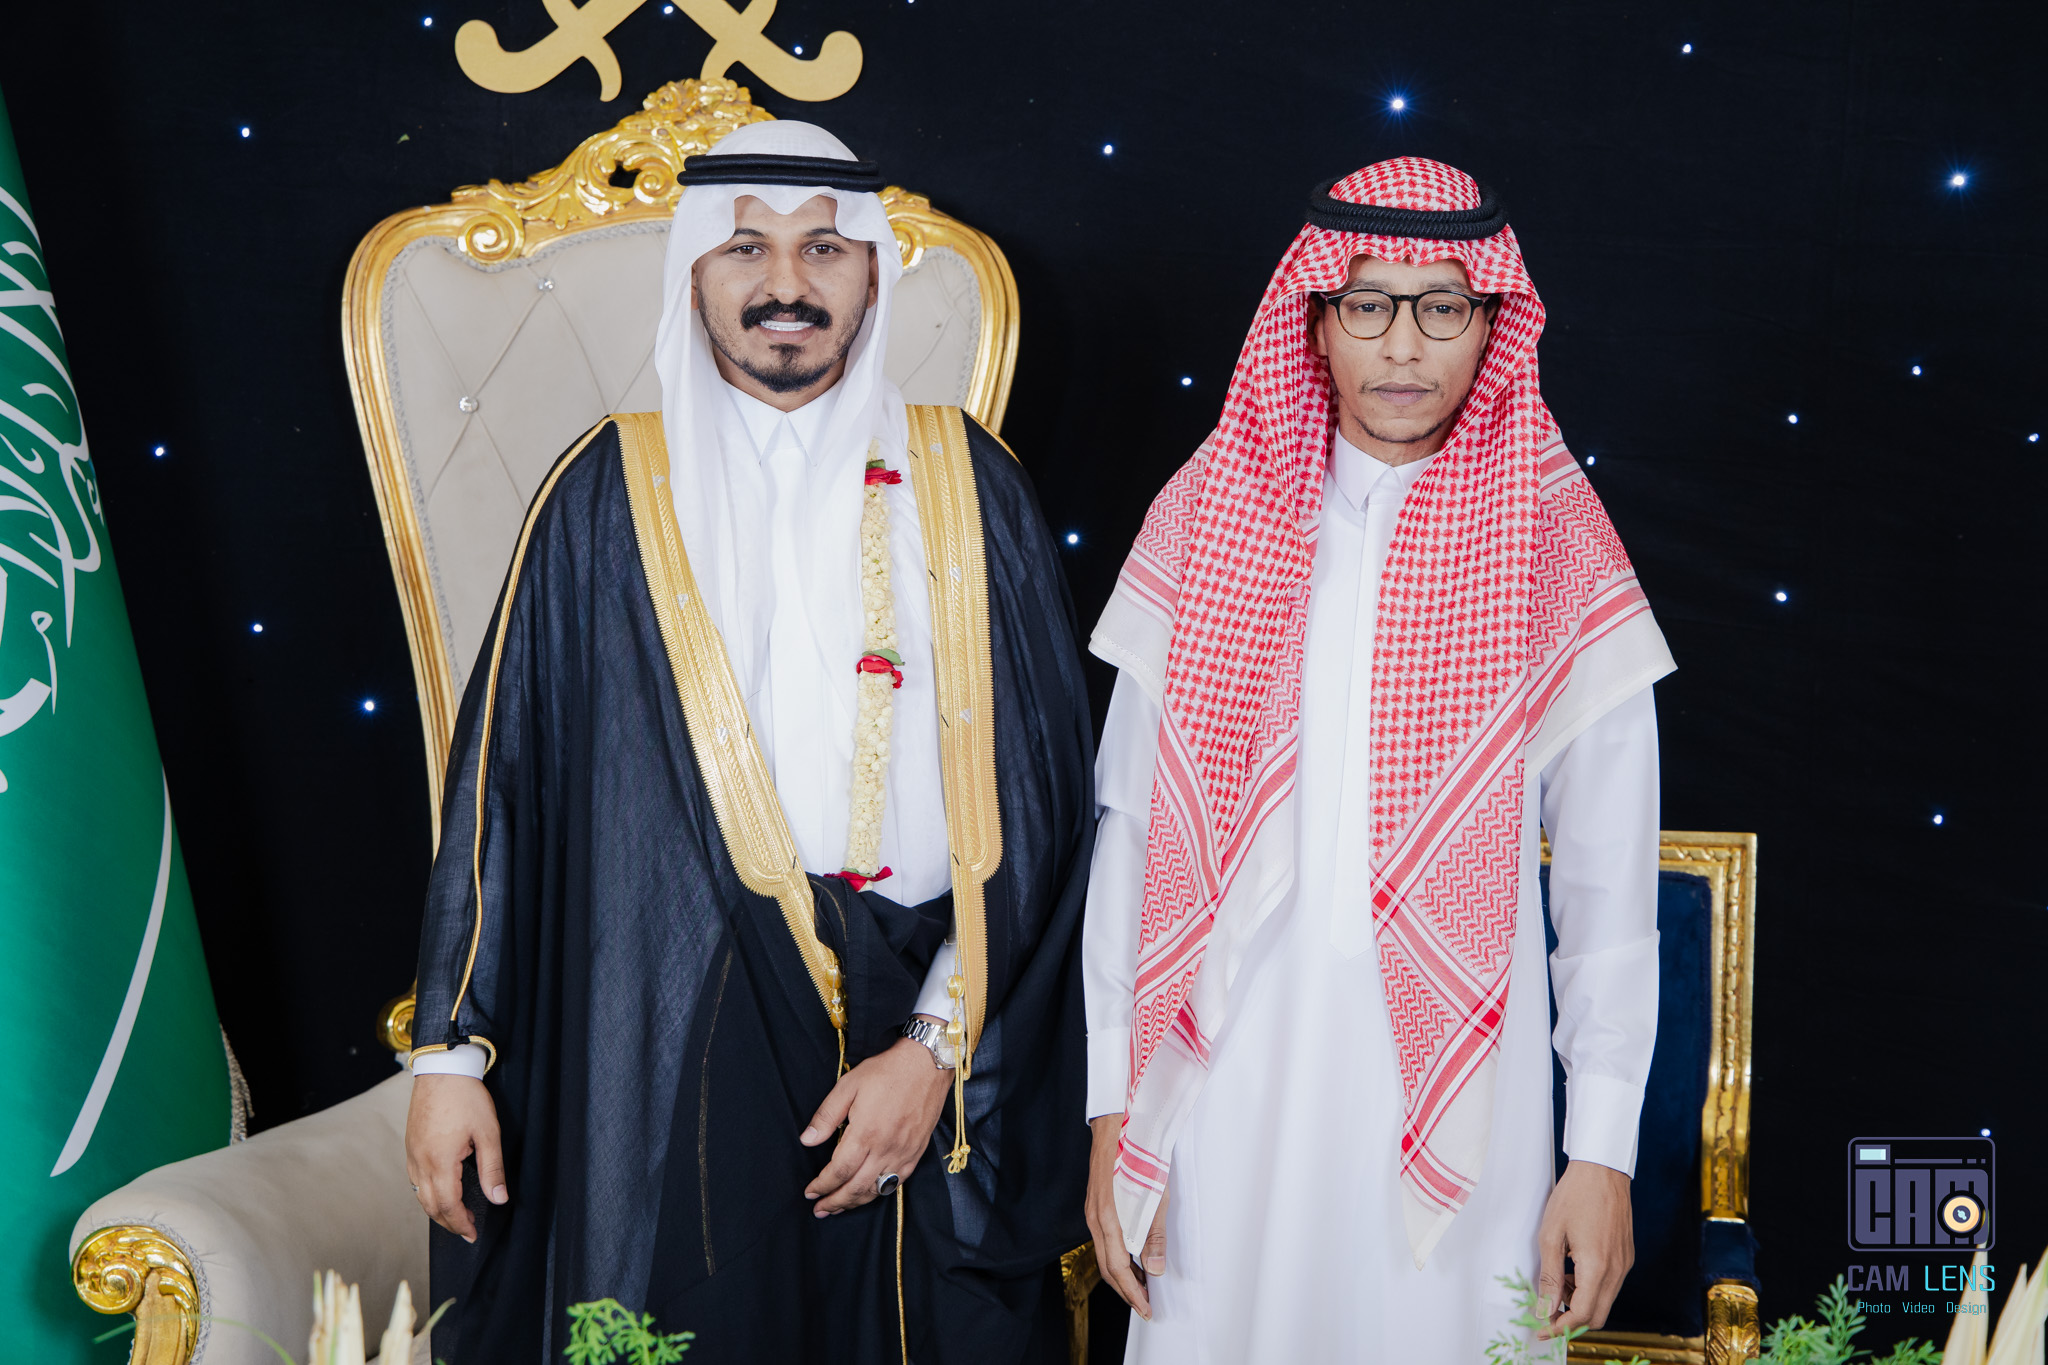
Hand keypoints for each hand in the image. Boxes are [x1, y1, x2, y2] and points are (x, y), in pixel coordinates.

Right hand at [404, 1074, 506, 1242]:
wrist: (442, 1070)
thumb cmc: (467, 1098)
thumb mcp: (488, 1133)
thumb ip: (492, 1169)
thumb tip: (498, 1199)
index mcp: (440, 1161)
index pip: (448, 1205)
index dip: (461, 1223)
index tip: (473, 1234)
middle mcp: (421, 1161)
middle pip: (431, 1205)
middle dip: (449, 1222)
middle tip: (466, 1231)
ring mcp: (412, 1154)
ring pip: (420, 1194)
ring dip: (437, 1209)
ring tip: (456, 1216)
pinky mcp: (410, 1145)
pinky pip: (415, 1179)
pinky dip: (427, 1193)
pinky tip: (440, 1192)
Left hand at [799, 1034, 951, 1215]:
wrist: (927, 1065)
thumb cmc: (886, 1072)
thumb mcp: (849, 1085)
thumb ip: (826, 1116)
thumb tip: (807, 1140)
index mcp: (866, 1133)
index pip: (839, 1171)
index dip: (822, 1185)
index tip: (810, 1192)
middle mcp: (886, 1148)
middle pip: (856, 1187)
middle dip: (835, 1202)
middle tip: (820, 1209)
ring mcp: (904, 1153)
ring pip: (877, 1189)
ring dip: (855, 1202)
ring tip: (839, 1207)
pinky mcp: (916, 1152)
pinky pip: (897, 1182)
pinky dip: (879, 1193)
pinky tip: (869, 1193)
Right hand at [1085, 1114, 1168, 1319]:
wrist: (1118, 1123)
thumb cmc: (1139, 1155)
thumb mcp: (1156, 1197)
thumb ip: (1154, 1235)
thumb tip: (1153, 1269)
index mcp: (1109, 1219)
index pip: (1118, 1269)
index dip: (1132, 1293)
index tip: (1146, 1309)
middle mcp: (1095, 1219)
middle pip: (1107, 1267)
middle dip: (1125, 1290)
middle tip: (1145, 1305)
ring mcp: (1093, 1211)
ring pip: (1104, 1254)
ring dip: (1121, 1275)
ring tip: (1142, 1286)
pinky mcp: (1096, 1204)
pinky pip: (1104, 1240)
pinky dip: (1117, 1256)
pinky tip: (1131, 1257)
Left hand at [1534, 1159, 1633, 1337]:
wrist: (1602, 1170)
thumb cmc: (1573, 1196)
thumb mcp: (1551, 1235)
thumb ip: (1549, 1275)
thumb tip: (1545, 1307)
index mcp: (1598, 1266)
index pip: (1583, 1314)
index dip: (1561, 1327)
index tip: (1544, 1329)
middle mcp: (1617, 1270)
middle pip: (1598, 1315)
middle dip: (1573, 1320)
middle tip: (1548, 1311)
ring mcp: (1625, 1263)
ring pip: (1605, 1301)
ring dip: (1582, 1302)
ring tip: (1559, 1281)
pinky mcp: (1627, 1256)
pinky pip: (1611, 1284)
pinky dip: (1592, 1288)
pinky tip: (1574, 1269)